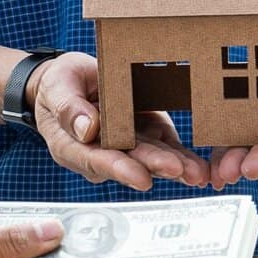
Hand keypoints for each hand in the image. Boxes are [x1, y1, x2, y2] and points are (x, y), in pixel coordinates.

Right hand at [29, 52, 208, 190]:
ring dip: (176, 167)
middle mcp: (103, 152)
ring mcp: (128, 146)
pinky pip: (167, 149)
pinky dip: (184, 158)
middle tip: (178, 170)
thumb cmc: (60, 84)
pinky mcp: (148, 137)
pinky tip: (201, 166)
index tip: (141, 177)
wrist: (74, 80)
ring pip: (153, 160)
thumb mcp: (57, 87)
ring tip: (197, 173)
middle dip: (156, 167)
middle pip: (131, 162)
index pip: (97, 160)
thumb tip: (87, 130)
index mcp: (74, 146)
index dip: (120, 169)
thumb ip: (68, 108)